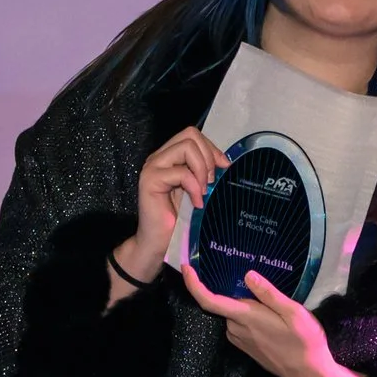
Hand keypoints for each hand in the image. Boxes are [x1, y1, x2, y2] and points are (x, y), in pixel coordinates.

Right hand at [117, 127, 225, 287]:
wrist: (159, 241)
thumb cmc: (179, 219)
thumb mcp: (197, 189)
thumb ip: (205, 172)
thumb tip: (226, 162)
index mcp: (170, 156)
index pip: (192, 135)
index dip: (211, 148)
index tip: (223, 168)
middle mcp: (159, 157)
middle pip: (190, 135)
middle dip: (208, 157)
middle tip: (211, 182)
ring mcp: (153, 166)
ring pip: (186, 148)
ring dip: (201, 169)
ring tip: (203, 191)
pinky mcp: (150, 180)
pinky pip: (181, 173)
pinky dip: (194, 187)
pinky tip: (196, 203)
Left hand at [179, 263, 376, 376]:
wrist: (309, 374)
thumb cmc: (305, 342)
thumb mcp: (294, 313)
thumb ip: (269, 294)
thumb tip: (247, 275)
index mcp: (245, 318)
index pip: (209, 301)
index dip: (194, 284)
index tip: (186, 267)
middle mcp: (236, 330)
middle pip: (223, 304)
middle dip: (231, 290)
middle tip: (250, 278)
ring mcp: (240, 340)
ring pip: (233, 315)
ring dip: (242, 305)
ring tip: (265, 298)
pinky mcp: (247, 347)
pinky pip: (238, 325)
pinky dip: (245, 316)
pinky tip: (266, 315)